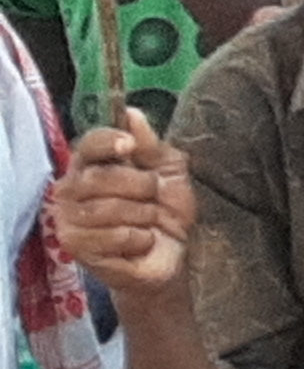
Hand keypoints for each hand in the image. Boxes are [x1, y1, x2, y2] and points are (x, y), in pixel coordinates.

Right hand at [54, 109, 191, 290]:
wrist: (171, 253)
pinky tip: (141, 241)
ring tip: (150, 220)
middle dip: (141, 186)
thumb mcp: (168, 172)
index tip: (129, 144)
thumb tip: (132, 114)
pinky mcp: (74, 246)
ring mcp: (68, 218)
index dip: (107, 141)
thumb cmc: (166, 209)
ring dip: (144, 214)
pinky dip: (140, 238)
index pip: (88, 144)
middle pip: (100, 177)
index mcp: (90, 165)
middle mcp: (71, 189)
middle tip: (154, 196)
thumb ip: (150, 145)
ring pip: (109, 208)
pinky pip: (116, 235)